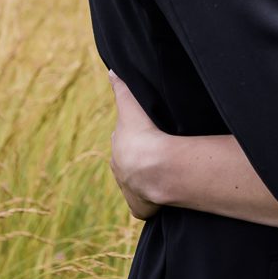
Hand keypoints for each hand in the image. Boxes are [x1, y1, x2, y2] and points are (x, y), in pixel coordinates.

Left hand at [108, 70, 163, 220]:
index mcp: (119, 148)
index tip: (147, 133)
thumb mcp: (131, 105)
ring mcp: (130, 190)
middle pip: (129, 162)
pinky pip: (147, 205)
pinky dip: (154, 202)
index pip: (125, 140)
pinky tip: (166, 196)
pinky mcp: (140, 207)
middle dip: (141, 158)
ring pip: (138, 183)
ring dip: (148, 179)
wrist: (151, 166)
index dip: (135, 136)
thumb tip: (111, 70)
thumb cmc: (143, 134)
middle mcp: (120, 170)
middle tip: (161, 153)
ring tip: (166, 173)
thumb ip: (122, 88)